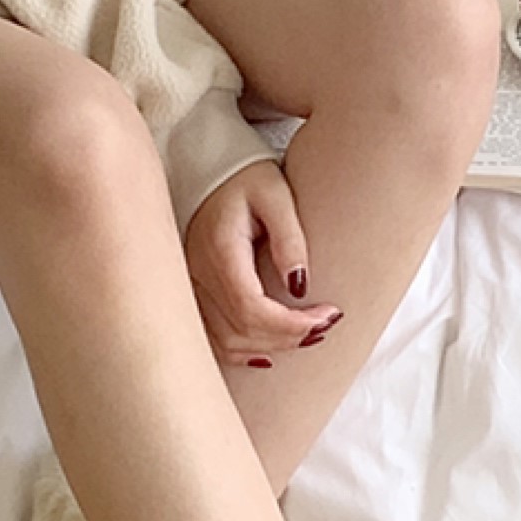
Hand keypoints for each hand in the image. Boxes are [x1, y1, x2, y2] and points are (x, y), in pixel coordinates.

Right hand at [184, 156, 342, 370]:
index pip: (251, 308)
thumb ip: (290, 239)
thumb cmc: (246, 178)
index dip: (291, 324)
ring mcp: (192, 286)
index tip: (328, 315)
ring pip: (226, 341)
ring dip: (270, 347)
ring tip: (308, 335)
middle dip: (289, 337)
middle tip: (326, 325)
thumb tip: (300, 286)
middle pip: (241, 330)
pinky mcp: (194, 292)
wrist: (208, 169)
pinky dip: (242, 350)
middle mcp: (198, 273)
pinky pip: (212, 337)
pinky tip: (269, 350)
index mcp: (220, 250)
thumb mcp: (276, 195)